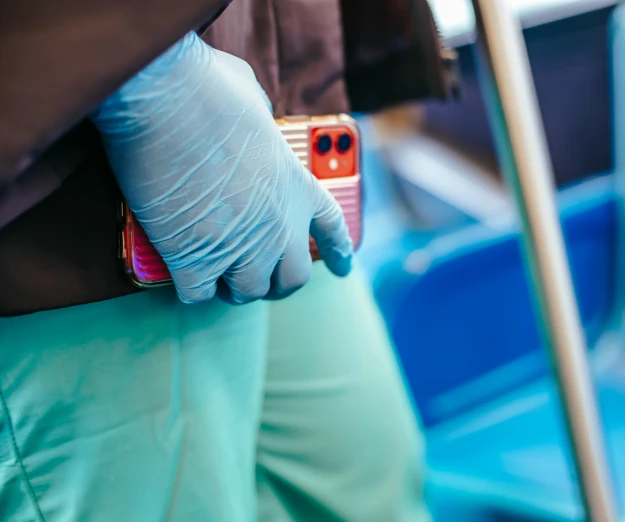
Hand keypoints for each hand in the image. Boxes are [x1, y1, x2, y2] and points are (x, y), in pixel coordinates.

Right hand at [91, 32, 352, 303]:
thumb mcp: (253, 96)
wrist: (167, 102)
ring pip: (248, 292)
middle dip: (277, 282)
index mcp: (298, 185)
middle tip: (259, 278)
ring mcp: (241, 247)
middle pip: (293, 277)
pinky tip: (184, 275)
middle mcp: (280, 224)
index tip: (343, 269)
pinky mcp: (196, 260)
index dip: (338, 252)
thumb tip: (250, 113)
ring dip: (234, 288)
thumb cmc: (207, 89)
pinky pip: (200, 295)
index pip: (331, 228)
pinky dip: (193, 288)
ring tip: (219, 279)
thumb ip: (261, 116)